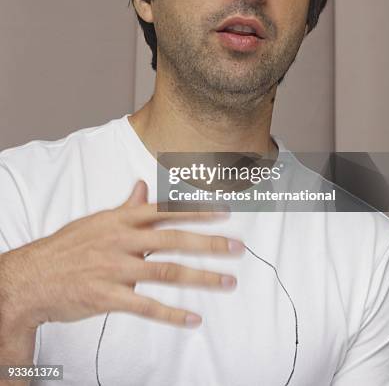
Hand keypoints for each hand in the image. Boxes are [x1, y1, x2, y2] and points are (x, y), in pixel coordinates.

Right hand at [0, 180, 243, 329]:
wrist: (33, 277)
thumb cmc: (68, 247)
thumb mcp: (97, 221)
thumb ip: (126, 207)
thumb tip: (143, 186)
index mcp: (121, 220)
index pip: (166, 211)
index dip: (196, 211)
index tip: (224, 212)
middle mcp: (122, 240)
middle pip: (173, 239)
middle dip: (209, 243)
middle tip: (238, 248)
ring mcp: (115, 268)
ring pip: (166, 271)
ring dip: (201, 277)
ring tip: (227, 281)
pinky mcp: (108, 296)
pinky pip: (145, 306)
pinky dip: (171, 314)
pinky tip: (193, 319)